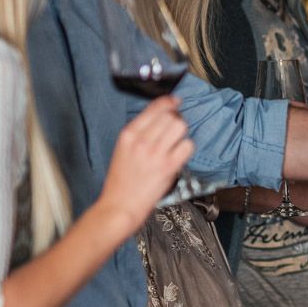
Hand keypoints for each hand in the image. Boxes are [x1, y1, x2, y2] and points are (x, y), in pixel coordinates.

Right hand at [102, 96, 193, 226]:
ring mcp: (155, 153)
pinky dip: (187, 148)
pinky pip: (188, 146)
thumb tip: (160, 119)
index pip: (154, 108)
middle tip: (174, 130)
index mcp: (128, 134)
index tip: (175, 102)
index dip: (168, 102)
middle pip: (170, 116)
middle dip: (176, 120)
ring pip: (180, 127)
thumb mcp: (122, 150)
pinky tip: (179, 155)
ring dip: (182, 133)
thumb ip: (139, 133)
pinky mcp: (168, 166)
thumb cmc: (121, 180)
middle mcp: (141, 140)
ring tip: (176, 142)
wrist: (119, 205)